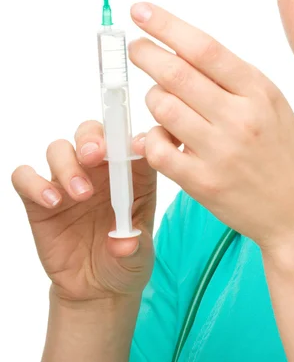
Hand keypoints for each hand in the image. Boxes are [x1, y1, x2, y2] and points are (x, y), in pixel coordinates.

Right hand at [11, 120, 162, 302]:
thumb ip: (132, 245)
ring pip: (60, 149)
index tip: (136, 148)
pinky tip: (52, 203)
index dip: (134, 139)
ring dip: (68, 164)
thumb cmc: (124, 261)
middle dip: (92, 138)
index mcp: (133, 174)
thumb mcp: (138, 255)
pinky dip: (34, 183)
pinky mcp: (40, 200)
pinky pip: (26, 177)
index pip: (133, 143)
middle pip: (91, 134)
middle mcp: (101, 171)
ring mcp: (68, 182)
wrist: (95, 288)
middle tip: (95, 156)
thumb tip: (122, 243)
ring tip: (81, 194)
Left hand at [127, 2, 293, 253]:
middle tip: (136, 48)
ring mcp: (221, 152)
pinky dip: (152, 138)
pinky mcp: (203, 183)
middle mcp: (241, 118)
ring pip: (162, 108)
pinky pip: (158, 150)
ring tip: (162, 100)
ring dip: (153, 99)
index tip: (143, 11)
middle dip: (146, 54)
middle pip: (177, 74)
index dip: (167, 26)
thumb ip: (233, 80)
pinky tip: (163, 137)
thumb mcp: (272, 105)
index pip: (205, 49)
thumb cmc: (286, 153)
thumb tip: (182, 52)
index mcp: (260, 92)